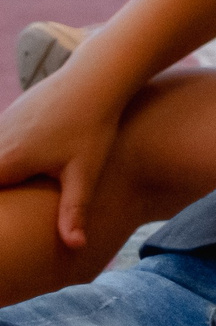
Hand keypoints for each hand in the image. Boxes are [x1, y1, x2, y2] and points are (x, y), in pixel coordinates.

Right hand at [0, 57, 125, 249]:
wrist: (97, 77)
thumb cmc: (93, 125)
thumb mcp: (85, 171)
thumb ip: (75, 210)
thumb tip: (77, 248)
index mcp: (5, 162)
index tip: (1, 219)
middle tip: (7, 208)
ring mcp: (1, 126)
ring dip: (1, 176)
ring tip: (12, 190)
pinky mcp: (11, 116)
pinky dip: (3, 159)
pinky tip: (17, 169)